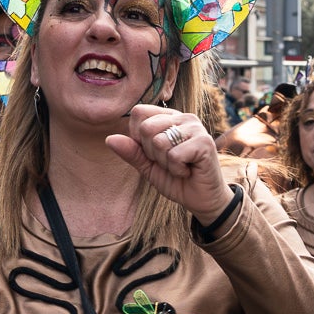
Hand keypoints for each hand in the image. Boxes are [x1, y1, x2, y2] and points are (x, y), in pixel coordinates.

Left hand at [108, 104, 232, 223]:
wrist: (201, 200)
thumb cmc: (176, 180)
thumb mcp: (148, 166)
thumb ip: (132, 152)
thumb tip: (109, 139)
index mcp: (168, 118)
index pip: (139, 113)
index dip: (138, 137)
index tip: (154, 153)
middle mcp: (183, 118)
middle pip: (146, 127)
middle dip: (151, 153)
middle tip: (169, 161)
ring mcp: (195, 128)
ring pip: (159, 142)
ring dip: (165, 163)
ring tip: (180, 166)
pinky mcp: (204, 142)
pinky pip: (174, 155)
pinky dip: (177, 169)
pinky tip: (188, 170)